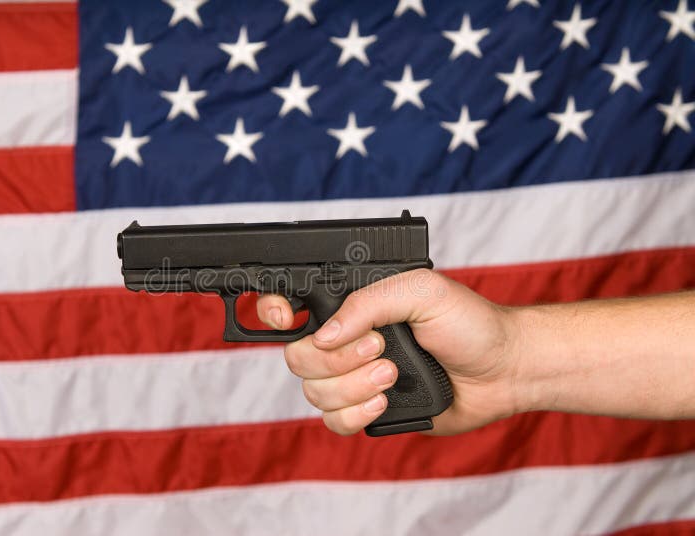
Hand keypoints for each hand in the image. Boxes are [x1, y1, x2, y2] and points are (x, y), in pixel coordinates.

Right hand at [257, 269, 524, 435]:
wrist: (501, 371)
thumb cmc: (468, 323)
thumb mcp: (421, 291)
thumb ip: (368, 302)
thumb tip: (325, 334)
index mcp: (352, 305)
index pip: (291, 305)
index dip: (273, 311)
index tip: (287, 320)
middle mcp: (345, 341)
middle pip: (297, 356)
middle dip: (337, 359)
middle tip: (381, 348)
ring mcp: (353, 377)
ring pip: (314, 392)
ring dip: (354, 386)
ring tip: (393, 375)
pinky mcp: (365, 410)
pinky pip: (333, 422)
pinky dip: (355, 414)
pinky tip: (385, 401)